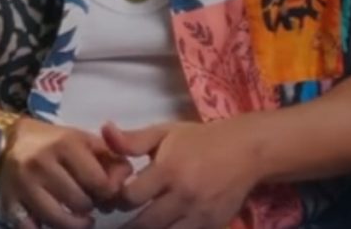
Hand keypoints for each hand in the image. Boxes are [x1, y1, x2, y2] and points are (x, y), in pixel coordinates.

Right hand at [0, 118, 133, 228]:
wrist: (8, 143)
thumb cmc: (54, 143)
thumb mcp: (83, 141)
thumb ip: (110, 158)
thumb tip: (126, 179)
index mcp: (65, 144)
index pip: (100, 183)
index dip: (108, 193)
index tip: (103, 192)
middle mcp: (41, 163)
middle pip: (81, 204)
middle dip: (89, 207)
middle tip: (86, 202)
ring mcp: (23, 184)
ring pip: (59, 221)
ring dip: (73, 223)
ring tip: (77, 217)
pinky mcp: (8, 201)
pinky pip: (32, 228)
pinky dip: (44, 228)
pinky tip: (51, 221)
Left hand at [102, 120, 260, 228]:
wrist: (246, 150)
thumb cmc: (199, 140)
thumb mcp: (164, 133)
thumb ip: (132, 140)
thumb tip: (104, 131)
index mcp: (168, 171)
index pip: (131, 197)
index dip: (118, 199)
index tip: (114, 197)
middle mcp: (184, 196)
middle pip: (145, 224)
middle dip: (128, 225)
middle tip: (122, 219)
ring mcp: (201, 215)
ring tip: (140, 224)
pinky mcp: (214, 226)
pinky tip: (164, 224)